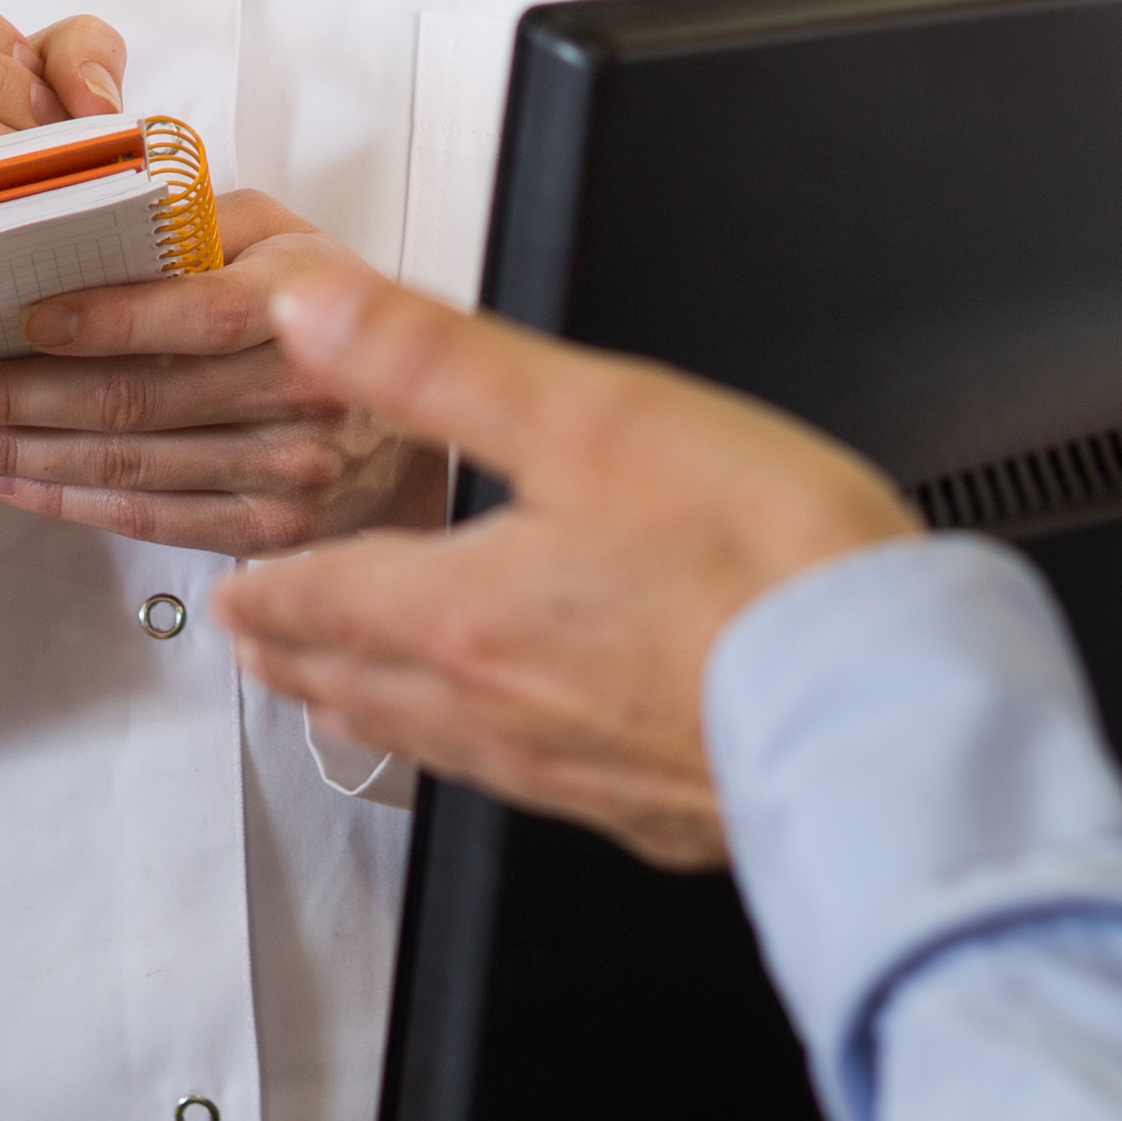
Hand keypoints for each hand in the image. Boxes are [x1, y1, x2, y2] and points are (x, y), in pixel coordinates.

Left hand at [0, 196, 448, 560]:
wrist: (412, 427)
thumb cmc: (333, 315)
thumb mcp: (286, 237)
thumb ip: (198, 220)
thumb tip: (89, 210)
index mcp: (303, 307)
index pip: (197, 314)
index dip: (104, 321)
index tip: (20, 319)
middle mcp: (298, 396)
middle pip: (136, 400)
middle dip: (13, 398)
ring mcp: (284, 474)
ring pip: (127, 465)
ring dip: (17, 455)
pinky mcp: (264, 533)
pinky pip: (145, 519)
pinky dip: (62, 501)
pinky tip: (2, 481)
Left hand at [214, 262, 917, 869]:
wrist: (886, 707)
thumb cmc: (765, 565)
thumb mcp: (587, 413)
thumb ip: (437, 362)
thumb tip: (318, 310)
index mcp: (465, 613)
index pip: (323, 603)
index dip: (268, 592)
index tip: (235, 594)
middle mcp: (500, 709)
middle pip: (360, 687)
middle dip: (297, 659)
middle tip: (260, 649)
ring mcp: (572, 773)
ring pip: (434, 746)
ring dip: (372, 714)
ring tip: (347, 700)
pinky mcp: (648, 810)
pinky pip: (529, 787)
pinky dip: (483, 757)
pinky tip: (515, 753)